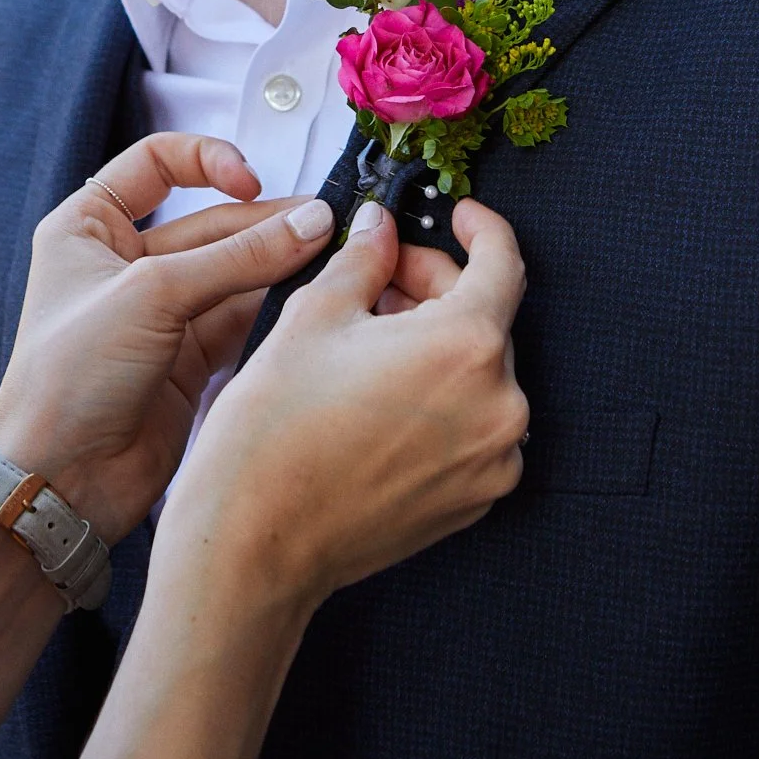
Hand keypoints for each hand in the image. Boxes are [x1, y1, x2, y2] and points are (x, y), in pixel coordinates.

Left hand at [0, 133, 335, 540]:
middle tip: (326, 223)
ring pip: (234, 271)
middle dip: (265, 222)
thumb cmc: (70, 377)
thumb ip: (238, 256)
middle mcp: (125, 263)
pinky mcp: (189, 359)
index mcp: (89, 227)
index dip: (207, 160)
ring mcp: (160, 312)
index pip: (156, 163)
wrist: (59, 482)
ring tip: (333, 255)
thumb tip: (312, 221)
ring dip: (279, 263)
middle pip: (210, 222)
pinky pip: (242, 317)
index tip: (250, 181)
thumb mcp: (151, 295)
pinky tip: (312, 296)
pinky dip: (276, 306)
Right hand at [159, 197, 528, 614]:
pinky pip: (474, 427)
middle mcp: (500, 405)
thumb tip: (381, 229)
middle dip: (435, 289)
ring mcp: (493, 461)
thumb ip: (364, 260)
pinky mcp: (476, 500)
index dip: (482, 228)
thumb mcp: (314, 316)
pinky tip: (382, 396)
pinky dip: (441, 399)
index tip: (459, 216)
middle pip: (486, 319)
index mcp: (467, 346)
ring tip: (370, 343)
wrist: (256, 542)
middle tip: (378, 280)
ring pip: (479, 375)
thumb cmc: (276, 429)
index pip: (503, 264)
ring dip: (436, 345)